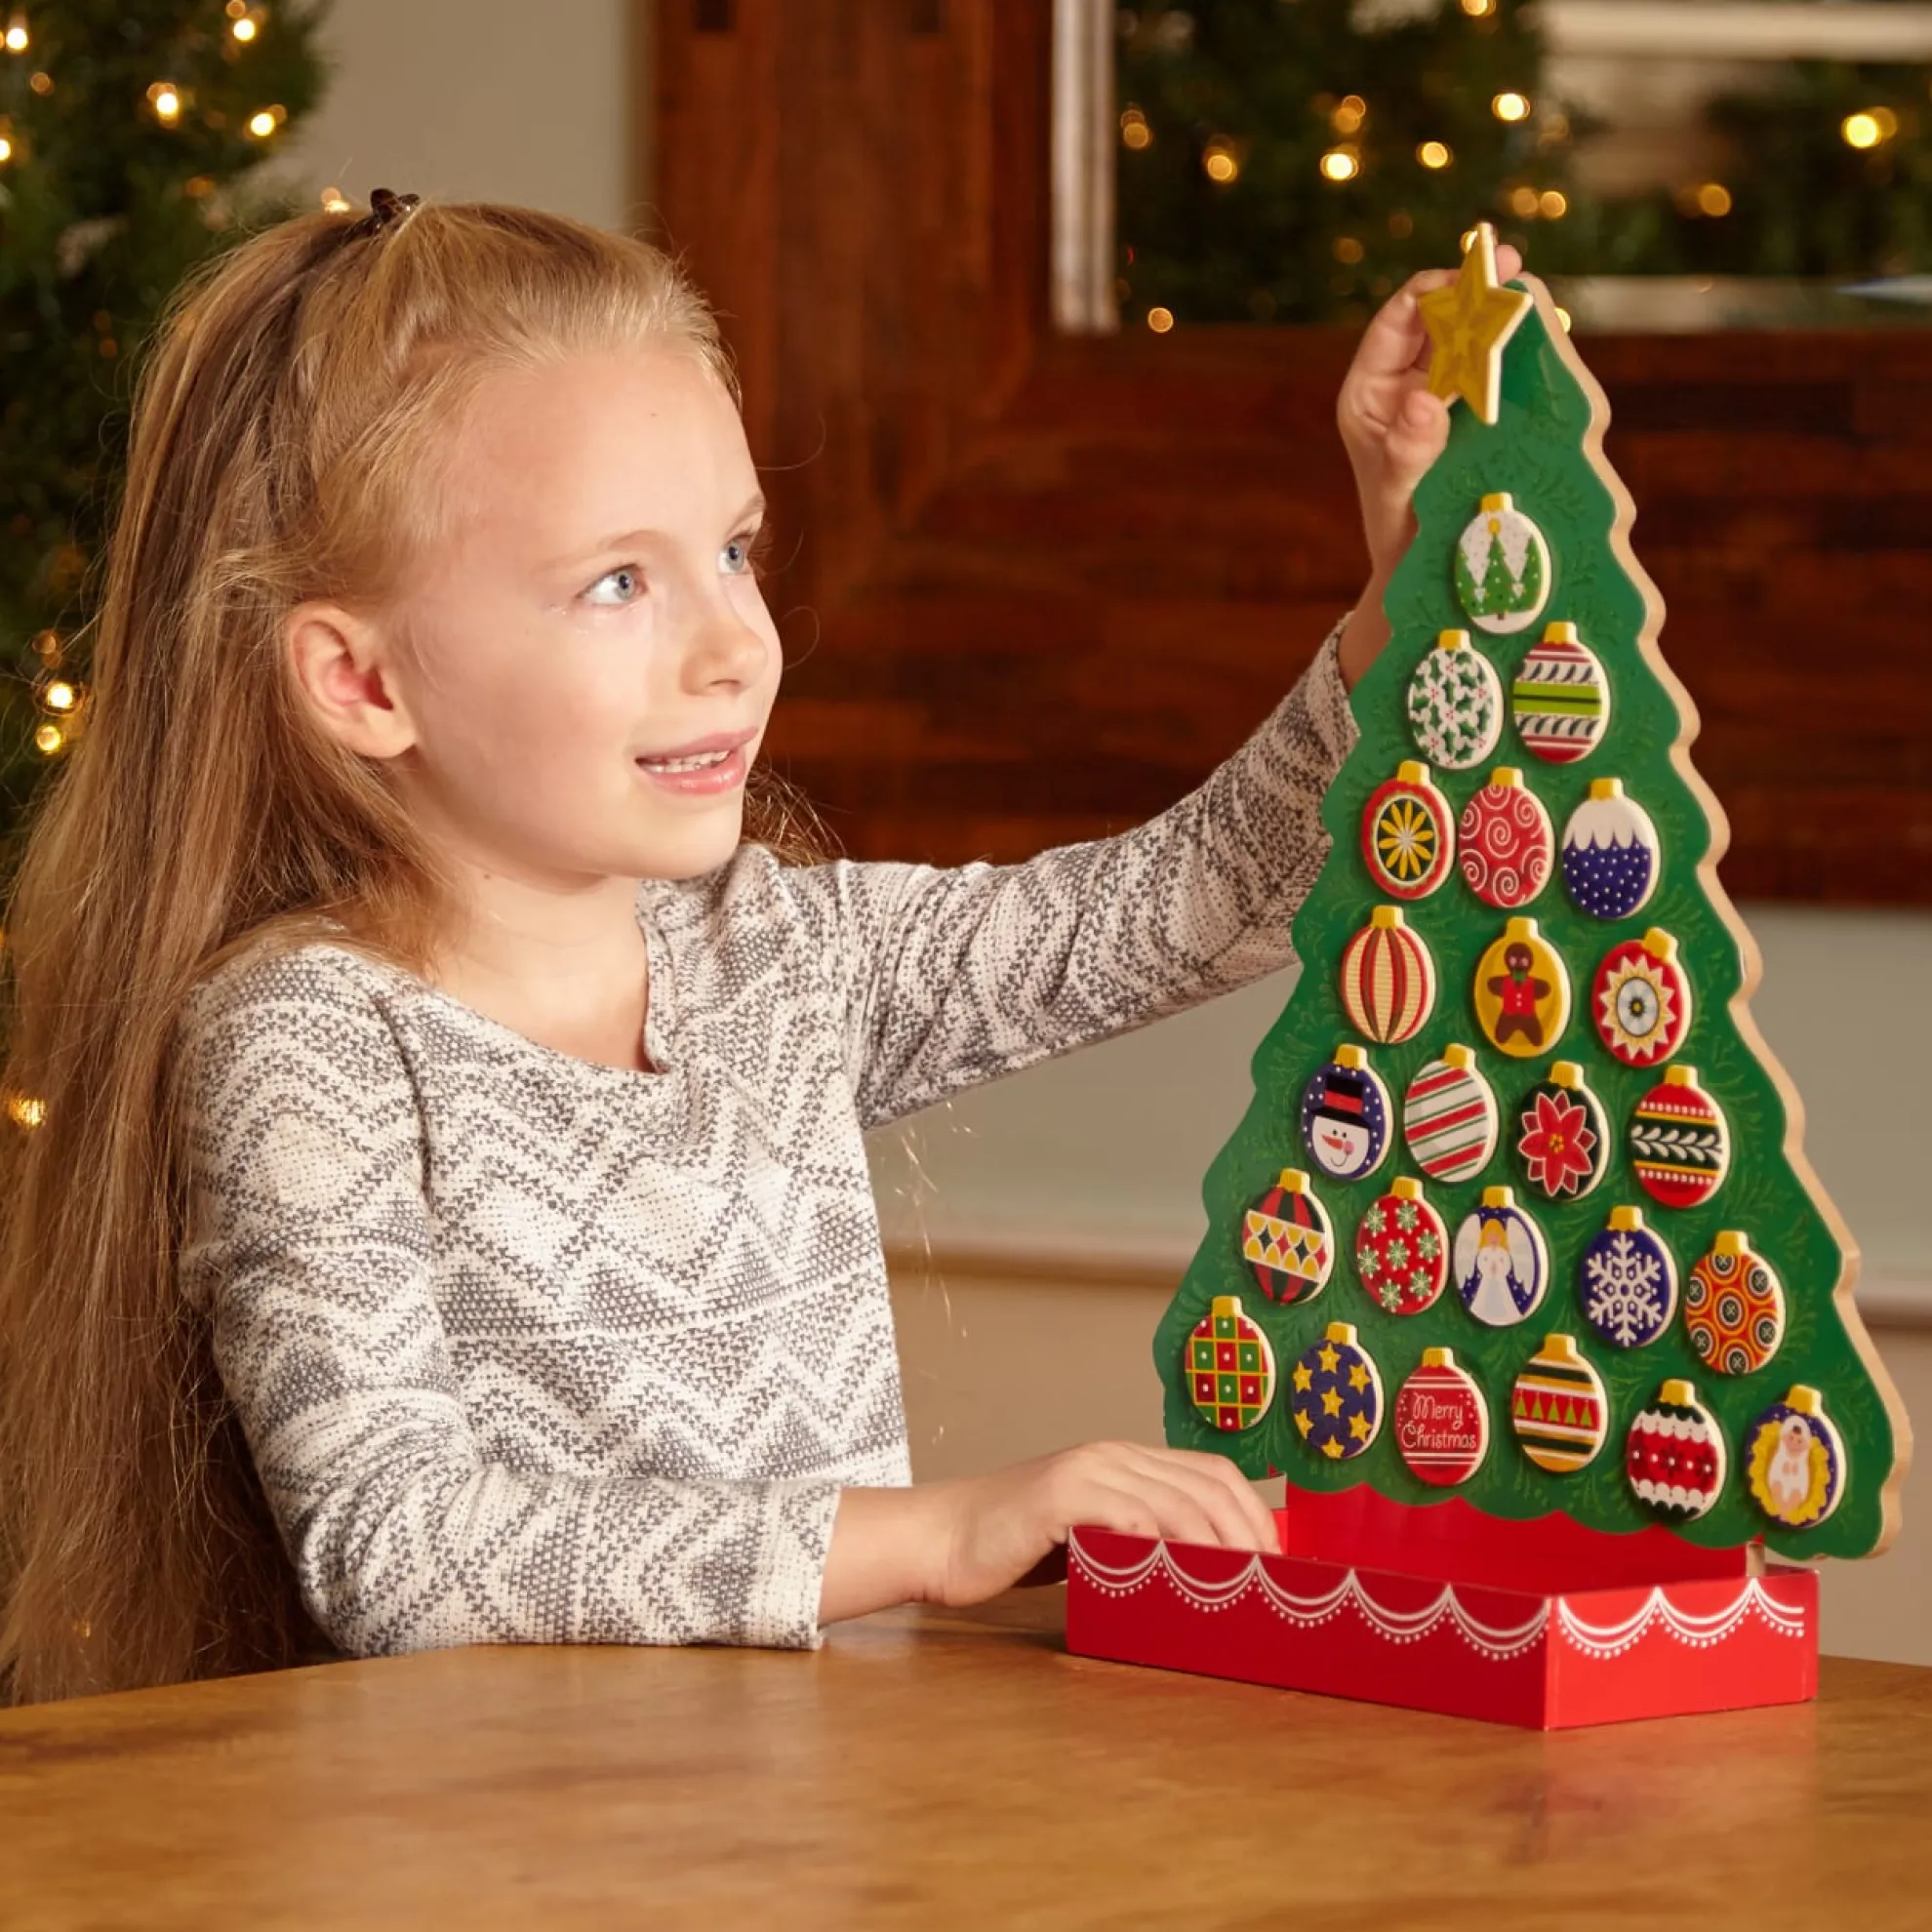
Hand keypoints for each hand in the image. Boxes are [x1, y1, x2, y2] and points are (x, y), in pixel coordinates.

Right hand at [817, 1443, 1279, 1625]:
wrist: (941, 1540)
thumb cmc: (1015, 1548)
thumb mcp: (1091, 1537)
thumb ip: (1138, 1540)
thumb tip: (1205, 1579)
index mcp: (1124, 1459)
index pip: (1212, 1474)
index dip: (1253, 1515)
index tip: (1276, 1562)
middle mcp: (1111, 1454)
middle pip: (1206, 1485)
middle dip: (1249, 1534)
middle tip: (1269, 1583)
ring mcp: (1085, 1471)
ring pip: (1175, 1501)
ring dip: (1216, 1547)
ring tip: (1236, 1586)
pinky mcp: (1057, 1496)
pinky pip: (1125, 1514)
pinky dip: (1159, 1543)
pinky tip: (1175, 1572)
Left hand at [1337, 244, 1523, 580]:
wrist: (1422, 569)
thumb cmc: (1399, 532)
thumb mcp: (1399, 491)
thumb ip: (1407, 449)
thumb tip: (1420, 400)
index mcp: (1369, 392)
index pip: (1397, 322)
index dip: (1433, 290)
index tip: (1468, 274)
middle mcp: (1402, 385)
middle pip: (1439, 321)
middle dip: (1475, 292)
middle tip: (1513, 265)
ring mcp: (1440, 396)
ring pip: (1470, 341)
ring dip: (1502, 316)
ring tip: (1536, 294)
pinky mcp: (1472, 413)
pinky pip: (1494, 371)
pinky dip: (1518, 352)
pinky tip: (1547, 334)